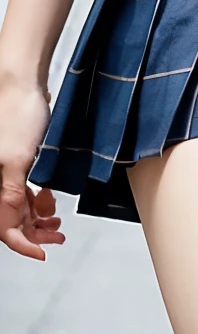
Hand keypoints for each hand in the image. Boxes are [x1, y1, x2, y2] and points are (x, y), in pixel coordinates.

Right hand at [0, 74, 62, 260]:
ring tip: (56, 220)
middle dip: (34, 232)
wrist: (23, 80)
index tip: (43, 253)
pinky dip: (38, 198)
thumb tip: (12, 225)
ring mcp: (5, 170)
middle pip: (11, 220)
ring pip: (19, 206)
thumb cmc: (17, 112)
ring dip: (37, 217)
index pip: (3, 228)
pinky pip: (24, 189)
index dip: (23, 244)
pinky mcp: (17, 158)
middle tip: (57, 236)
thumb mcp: (17, 160)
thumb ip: (12, 195)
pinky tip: (49, 198)